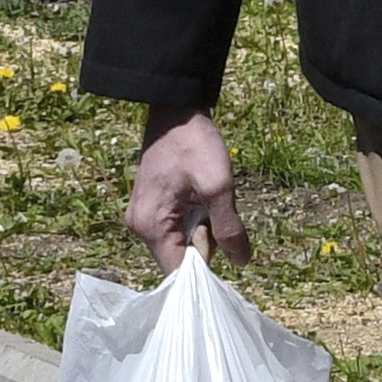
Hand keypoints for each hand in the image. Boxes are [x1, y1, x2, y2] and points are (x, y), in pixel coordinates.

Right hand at [127, 107, 245, 268]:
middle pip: (179, 258)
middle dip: (205, 244)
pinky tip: (201, 197)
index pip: (178, 272)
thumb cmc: (194, 144)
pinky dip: (194, 219)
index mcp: (151, 226)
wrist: (176, 109)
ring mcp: (143, 216)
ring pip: (180, 242)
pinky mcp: (151, 207)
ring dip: (201, 229)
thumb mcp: (219, 186)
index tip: (226, 252)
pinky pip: (175, 227)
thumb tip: (241, 262)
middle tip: (214, 210)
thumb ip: (229, 228)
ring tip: (207, 198)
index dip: (205, 272)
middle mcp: (140, 227)